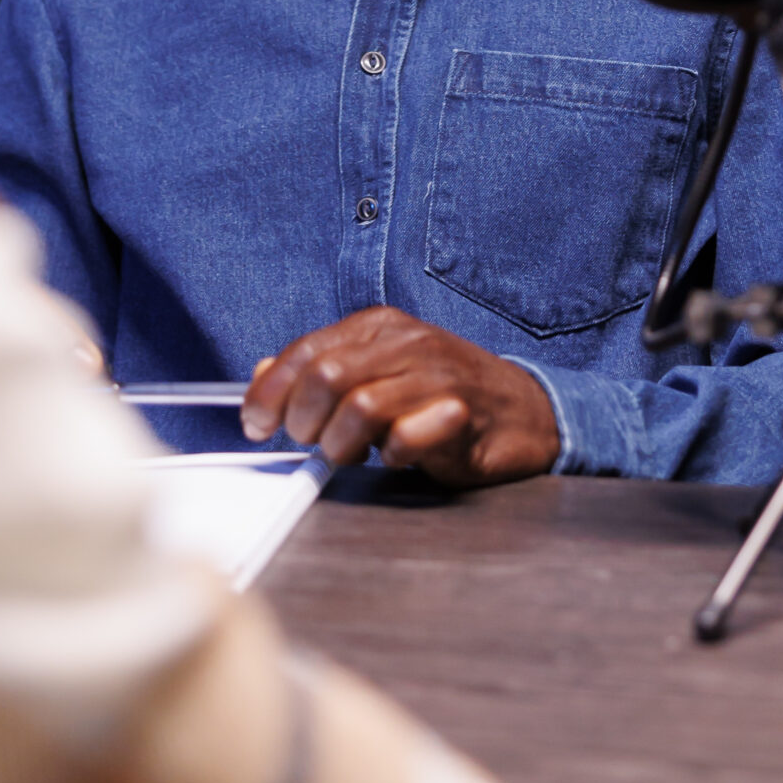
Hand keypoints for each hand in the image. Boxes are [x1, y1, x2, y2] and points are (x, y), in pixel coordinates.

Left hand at [240, 307, 559, 485]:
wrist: (526, 412)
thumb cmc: (444, 395)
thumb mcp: (378, 372)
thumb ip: (322, 371)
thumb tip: (260, 376)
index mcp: (380, 326)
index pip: (305, 350)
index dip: (270, 391)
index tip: (256, 424)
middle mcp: (407, 342)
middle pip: (325, 377)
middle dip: (303, 421)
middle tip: (311, 443)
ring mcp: (437, 375)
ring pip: (360, 407)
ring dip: (341, 443)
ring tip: (350, 454)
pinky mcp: (462, 414)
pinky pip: (406, 437)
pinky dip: (391, 455)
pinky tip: (399, 456)